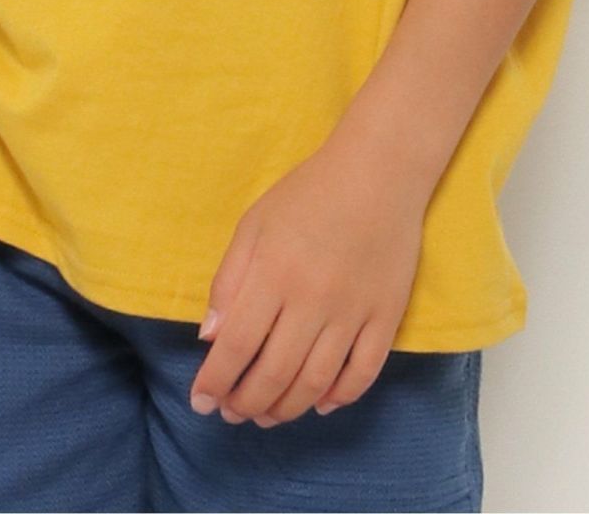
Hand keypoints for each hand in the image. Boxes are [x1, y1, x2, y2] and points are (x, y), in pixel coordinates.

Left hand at [189, 135, 430, 425]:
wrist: (379, 172)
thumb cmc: (308, 194)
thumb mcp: (254, 224)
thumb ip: (229, 279)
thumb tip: (210, 338)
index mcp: (274, 274)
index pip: (236, 346)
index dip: (215, 381)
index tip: (201, 402)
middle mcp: (312, 300)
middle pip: (274, 373)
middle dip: (246, 403)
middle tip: (232, 413)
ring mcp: (353, 312)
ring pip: (315, 383)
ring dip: (286, 409)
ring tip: (265, 416)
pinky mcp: (387, 316)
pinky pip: (363, 373)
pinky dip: (340, 397)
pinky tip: (319, 404)